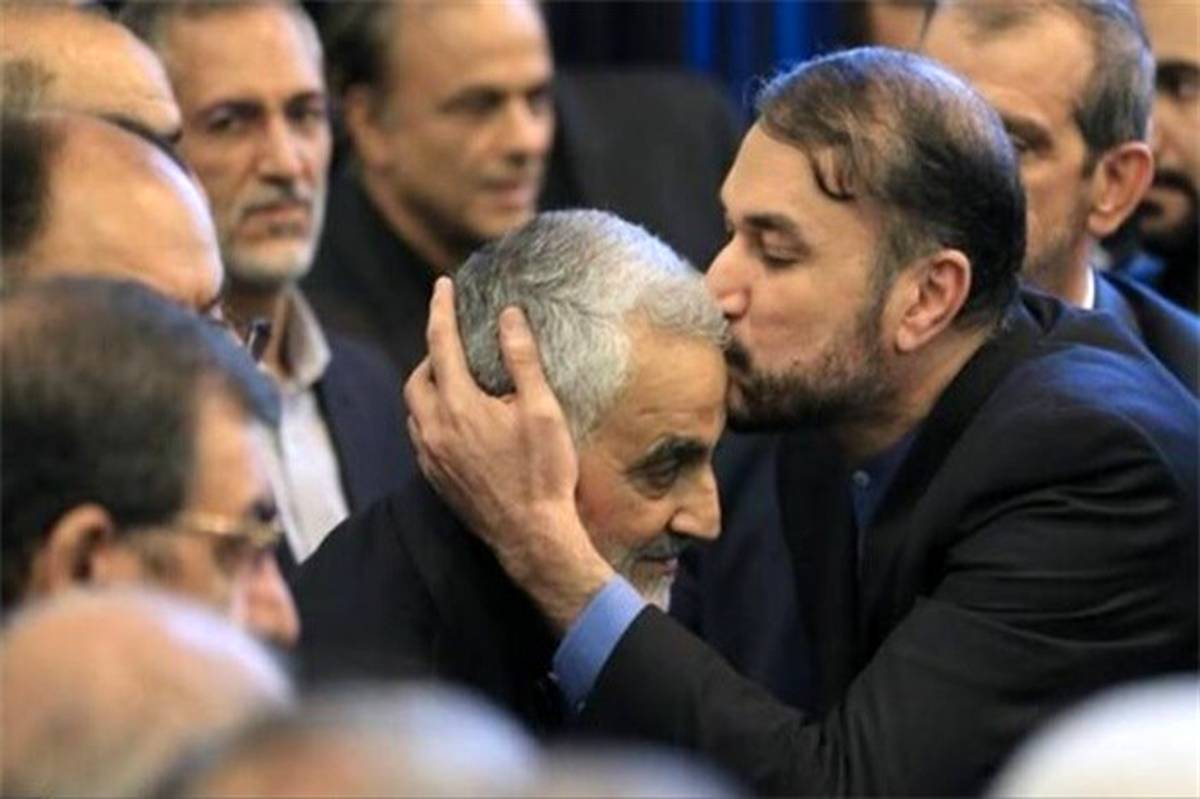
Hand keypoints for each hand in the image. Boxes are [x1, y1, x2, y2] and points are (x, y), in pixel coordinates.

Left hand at [404, 278, 612, 629]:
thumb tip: (508, 315)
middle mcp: (435, 429)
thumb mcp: (542, 410)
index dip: (440, 309)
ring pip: (414, 410)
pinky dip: (429, 417)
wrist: (532, 536)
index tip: (441, 285)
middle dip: (430, 354)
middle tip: (456, 344)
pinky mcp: (436, 480)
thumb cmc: (543, 472)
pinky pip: (420, 437)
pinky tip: (455, 422)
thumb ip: (522, 360)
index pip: (440, 343)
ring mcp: (431, 457)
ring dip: (428, 388)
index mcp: (458, 406)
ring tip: (456, 381)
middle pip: (417, 378)